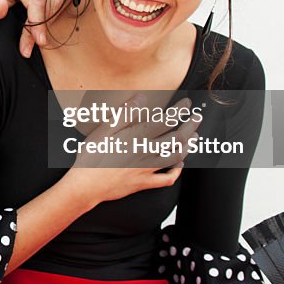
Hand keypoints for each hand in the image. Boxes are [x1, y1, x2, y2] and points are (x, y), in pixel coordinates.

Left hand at [0, 0, 67, 57]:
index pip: (37, 2)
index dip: (38, 23)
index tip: (39, 41)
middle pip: (52, 6)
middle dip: (41, 28)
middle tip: (27, 46)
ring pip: (61, 7)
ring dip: (49, 25)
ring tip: (33, 37)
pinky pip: (65, 6)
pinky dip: (55, 19)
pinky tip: (43, 28)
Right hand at [65, 97, 199, 207]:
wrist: (86, 186)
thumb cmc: (91, 156)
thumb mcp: (103, 129)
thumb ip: (124, 113)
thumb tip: (141, 98)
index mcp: (137, 137)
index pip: (165, 121)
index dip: (180, 111)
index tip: (187, 103)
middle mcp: (146, 152)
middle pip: (177, 138)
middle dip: (191, 126)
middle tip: (197, 118)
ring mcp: (147, 169)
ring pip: (175, 157)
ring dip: (188, 146)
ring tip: (194, 138)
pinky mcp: (143, 183)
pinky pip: (166, 179)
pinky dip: (176, 172)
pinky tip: (179, 166)